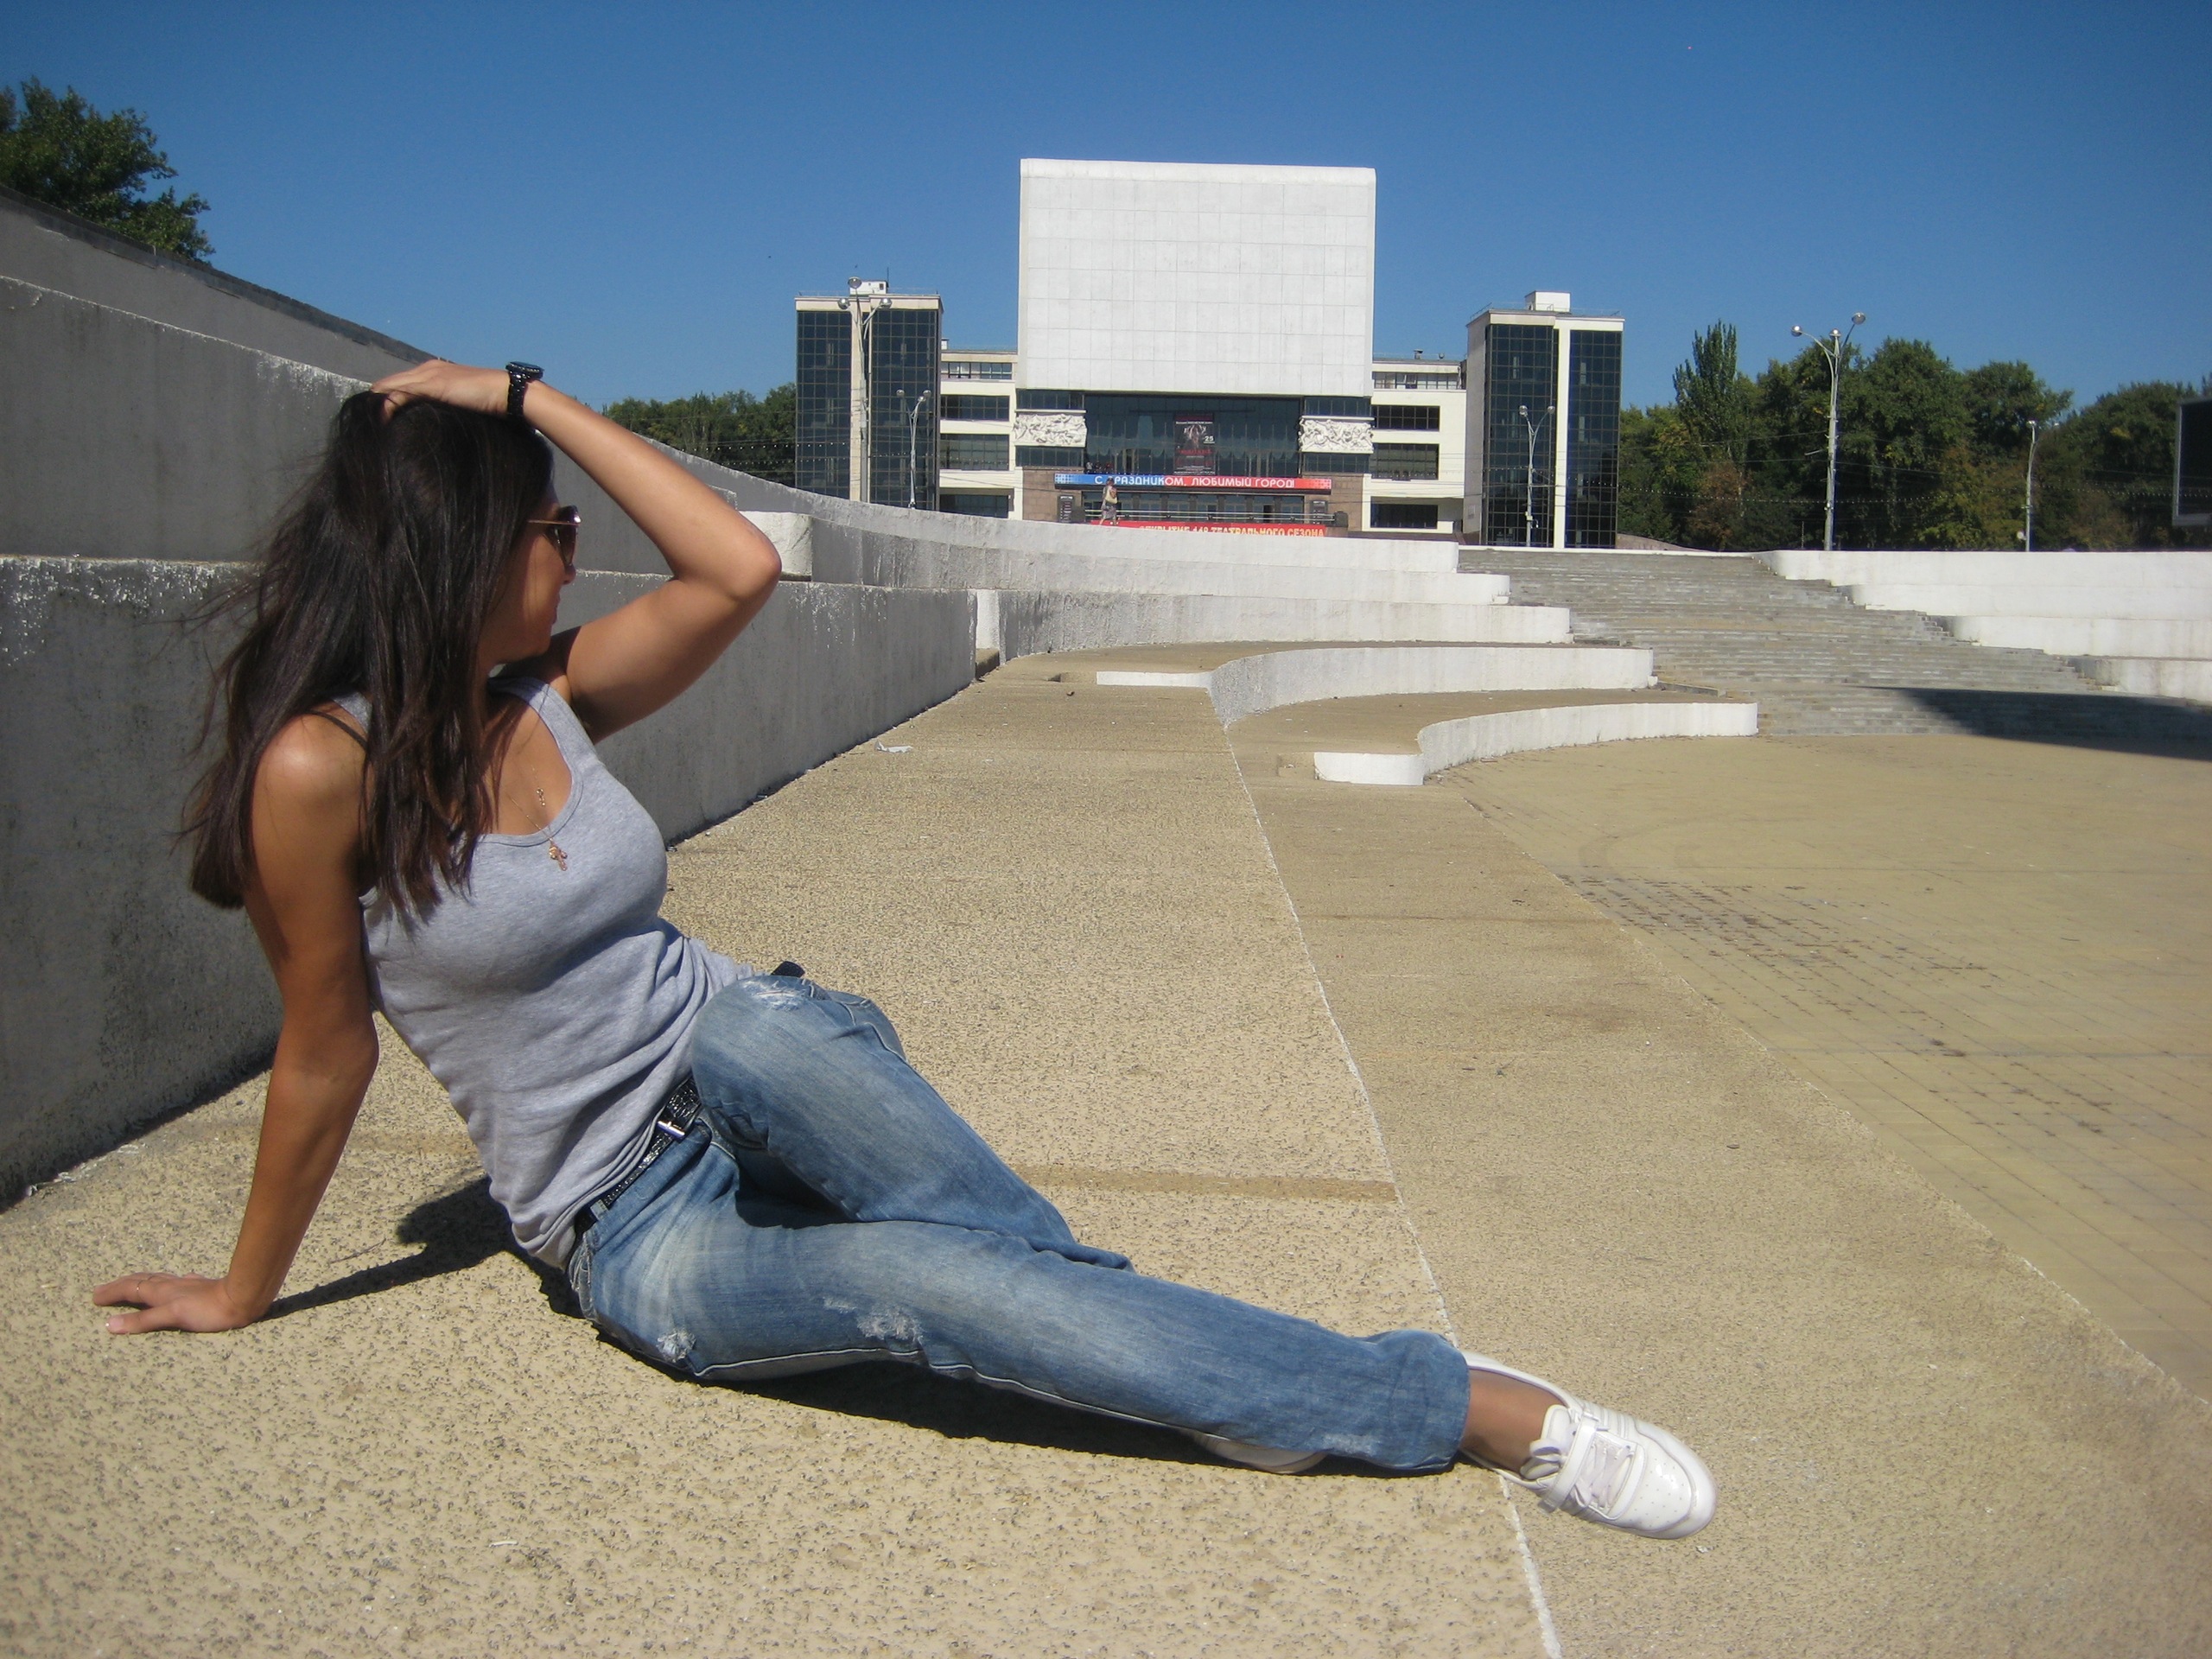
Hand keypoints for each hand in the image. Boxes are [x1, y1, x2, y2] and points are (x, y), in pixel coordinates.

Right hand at [93, 1272, 260, 1334]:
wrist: (242, 1298)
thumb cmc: (208, 1310)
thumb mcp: (172, 1317)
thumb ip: (142, 1321)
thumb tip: (111, 1324)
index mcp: (161, 1292)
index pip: (130, 1290)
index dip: (111, 1293)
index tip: (94, 1296)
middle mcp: (171, 1285)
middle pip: (140, 1281)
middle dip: (120, 1285)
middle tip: (103, 1289)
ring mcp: (185, 1285)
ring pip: (156, 1280)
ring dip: (139, 1282)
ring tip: (130, 1283)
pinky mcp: (199, 1288)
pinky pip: (174, 1283)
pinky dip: (163, 1284)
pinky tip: (174, 1283)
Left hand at [370, 358, 512, 419]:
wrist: (506, 392)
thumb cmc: (491, 401)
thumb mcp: (462, 403)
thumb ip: (446, 405)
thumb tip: (433, 422)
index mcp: (435, 371)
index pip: (403, 383)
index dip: (389, 397)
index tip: (380, 415)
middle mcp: (428, 369)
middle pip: (392, 382)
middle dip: (379, 399)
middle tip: (366, 417)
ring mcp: (429, 375)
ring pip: (392, 386)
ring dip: (379, 402)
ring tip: (368, 418)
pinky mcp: (431, 384)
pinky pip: (401, 393)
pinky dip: (388, 404)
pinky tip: (381, 417)